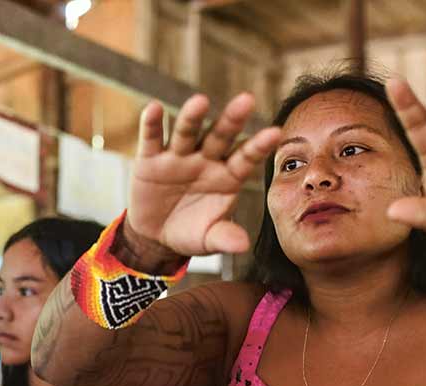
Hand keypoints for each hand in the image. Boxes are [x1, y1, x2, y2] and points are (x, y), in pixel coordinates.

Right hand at [126, 93, 284, 261]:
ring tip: (200, 102)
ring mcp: (179, 156)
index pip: (246, 158)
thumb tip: (242, 245)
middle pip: (220, 137)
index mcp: (228, 176)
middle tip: (246, 101)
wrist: (157, 236)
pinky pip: (152, 139)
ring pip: (187, 132)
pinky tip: (153, 109)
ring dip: (192, 117)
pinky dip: (152, 124)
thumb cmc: (191, 233)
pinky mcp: (150, 159)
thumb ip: (225, 238)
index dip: (259, 146)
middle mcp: (206, 159)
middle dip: (231, 120)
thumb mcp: (208, 240)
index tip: (275, 133)